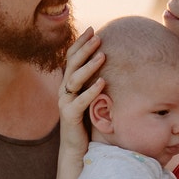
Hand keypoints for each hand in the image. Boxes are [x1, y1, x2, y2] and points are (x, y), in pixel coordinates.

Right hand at [56, 28, 104, 150]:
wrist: (77, 148)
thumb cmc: (87, 122)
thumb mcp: (90, 97)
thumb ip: (95, 81)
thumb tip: (113, 64)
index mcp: (68, 83)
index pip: (71, 57)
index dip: (80, 43)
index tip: (92, 29)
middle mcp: (64, 90)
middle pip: (71, 64)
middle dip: (84, 49)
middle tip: (98, 37)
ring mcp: (65, 103)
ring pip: (74, 80)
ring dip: (88, 66)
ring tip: (102, 56)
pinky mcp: (70, 116)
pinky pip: (80, 101)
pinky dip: (91, 91)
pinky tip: (102, 82)